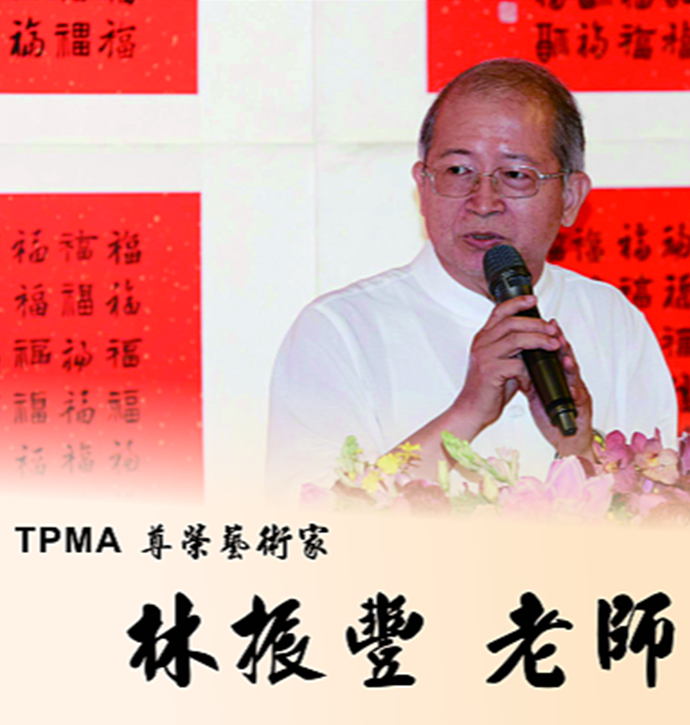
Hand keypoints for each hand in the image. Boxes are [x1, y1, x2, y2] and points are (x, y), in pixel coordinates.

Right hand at [450, 295, 561, 439]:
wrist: (472, 410)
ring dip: (540, 340)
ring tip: (553, 345)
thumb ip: (513, 349)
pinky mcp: (491, 371)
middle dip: (537, 323)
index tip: (533, 300)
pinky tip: (530, 380)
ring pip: (517, 338)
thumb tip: (536, 337)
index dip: (517, 303)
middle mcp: (482, 344)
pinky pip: (517, 365)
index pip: (499, 311)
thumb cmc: (488, 389)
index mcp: (483, 338)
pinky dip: (529, 372)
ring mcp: (485, 356)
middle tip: (552, 329)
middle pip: (513, 322)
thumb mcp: (500, 362)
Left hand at [524, 320, 593, 459]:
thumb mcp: (537, 392)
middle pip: (566, 358)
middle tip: (554, 331)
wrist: (565, 438)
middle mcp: (569, 381)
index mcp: (557, 376)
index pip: (553, 352)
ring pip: (574, 377)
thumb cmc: (552, 415)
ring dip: (569, 365)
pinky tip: (572, 389)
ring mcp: (576, 394)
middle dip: (560, 343)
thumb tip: (516, 360)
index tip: (541, 322)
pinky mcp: (579, 410)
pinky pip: (578, 401)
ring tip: (564, 355)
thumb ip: (530, 376)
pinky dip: (575, 394)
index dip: (547, 337)